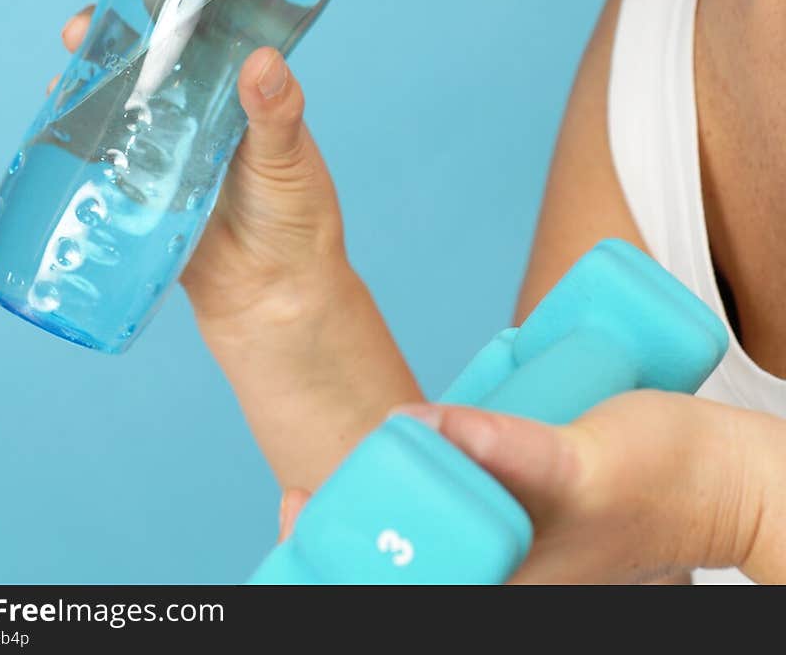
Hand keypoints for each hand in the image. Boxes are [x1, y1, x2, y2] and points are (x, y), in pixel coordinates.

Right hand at [53, 0, 350, 334]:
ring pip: (124, 57)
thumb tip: (263, 64)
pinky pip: (102, 117)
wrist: (271, 296)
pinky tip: (64, 86)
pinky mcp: (138, 158)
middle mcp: (203, 80)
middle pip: (157, 8)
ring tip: (80, 29)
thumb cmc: (297, 219)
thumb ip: (276, 115)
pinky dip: (79, 98)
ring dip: (97, 32)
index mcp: (246, 65)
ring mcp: (166, 116)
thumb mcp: (291, 162)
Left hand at [277, 391, 785, 582]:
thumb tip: (425, 429)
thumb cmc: (665, 477)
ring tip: (336, 476)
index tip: (291, 512)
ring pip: (426, 540)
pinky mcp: (529, 517)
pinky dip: (421, 490)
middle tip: (297, 494)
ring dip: (379, 511)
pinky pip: (459, 513)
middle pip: (402, 565)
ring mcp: (514, 549)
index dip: (333, 566)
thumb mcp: (581, 461)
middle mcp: (501, 573)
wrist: (726, 477)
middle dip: (344, 535)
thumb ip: (507, 450)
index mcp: (501, 582)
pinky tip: (407, 453)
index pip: (398, 588)